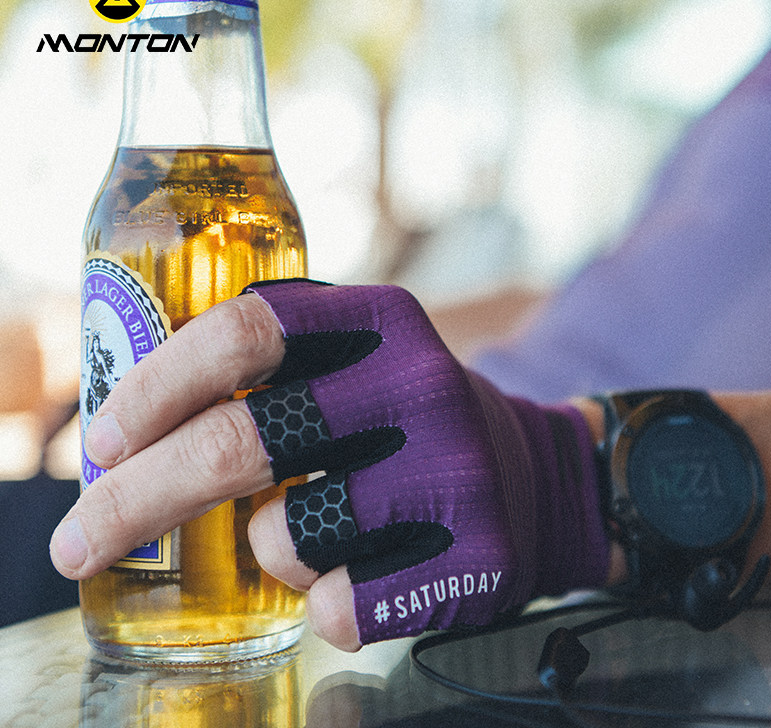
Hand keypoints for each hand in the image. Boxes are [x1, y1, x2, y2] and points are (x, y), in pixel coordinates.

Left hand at [51, 281, 608, 649]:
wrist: (537, 478)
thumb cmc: (409, 422)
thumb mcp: (358, 362)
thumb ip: (271, 370)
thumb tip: (128, 426)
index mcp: (381, 320)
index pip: (248, 331)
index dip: (159, 384)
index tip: (104, 442)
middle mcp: (420, 384)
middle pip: (243, 443)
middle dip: (139, 499)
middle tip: (79, 543)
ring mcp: (454, 471)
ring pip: (285, 537)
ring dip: (268, 548)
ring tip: (310, 531)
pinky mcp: (476, 555)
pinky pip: (338, 604)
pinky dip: (322, 599)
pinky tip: (367, 571)